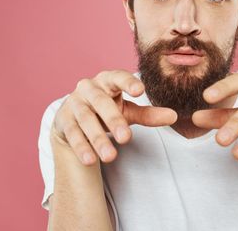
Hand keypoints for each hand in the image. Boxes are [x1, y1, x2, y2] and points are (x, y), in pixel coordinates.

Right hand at [51, 70, 177, 164]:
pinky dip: (81, 147)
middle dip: (114, 120)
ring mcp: (74, 103)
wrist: (74, 118)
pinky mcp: (63, 120)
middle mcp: (88, 88)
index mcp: (108, 80)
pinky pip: (72, 133)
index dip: (128, 83)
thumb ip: (148, 114)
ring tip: (110, 157)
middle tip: (127, 138)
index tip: (140, 91)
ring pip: (85, 120)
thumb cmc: (107, 109)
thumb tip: (174, 116)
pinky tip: (90, 160)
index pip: (119, 77)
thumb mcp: (128, 110)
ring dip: (97, 139)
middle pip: (101, 102)